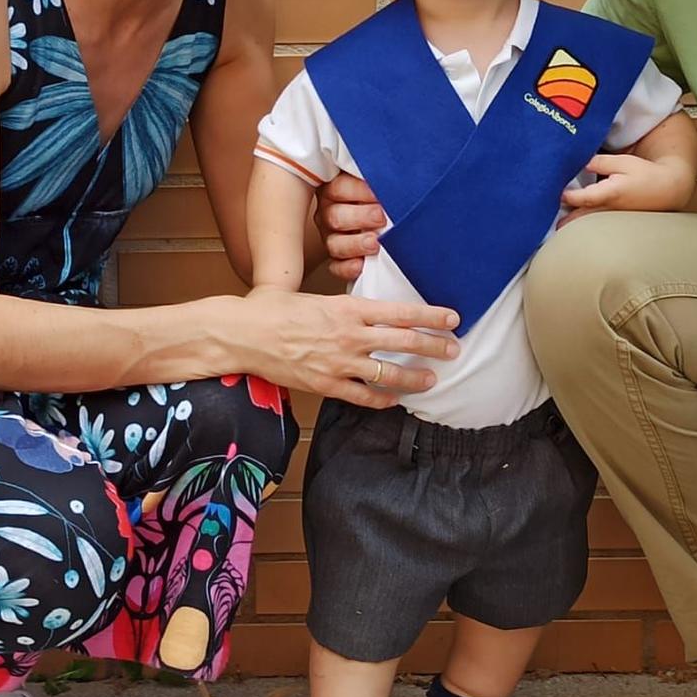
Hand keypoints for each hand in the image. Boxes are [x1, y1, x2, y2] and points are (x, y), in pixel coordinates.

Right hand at [232, 287, 457, 408]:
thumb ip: (337, 302)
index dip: (430, 316)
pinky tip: (395, 400)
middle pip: (402, 342)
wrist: (242, 334)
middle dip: (433, 346)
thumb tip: (355, 303)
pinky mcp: (325, 384)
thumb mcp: (311, 296)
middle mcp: (348, 335)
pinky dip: (382, 400)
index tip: (452, 318)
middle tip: (454, 348)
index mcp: (347, 308)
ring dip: (415, 377)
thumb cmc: (271, 309)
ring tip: (432, 378)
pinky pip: (362, 396)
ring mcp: (338, 362)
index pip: (400, 312)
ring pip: (388, 373)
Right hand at [316, 173, 385, 282]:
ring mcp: (331, 237)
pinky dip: (348, 268)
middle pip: (335, 216)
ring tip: (375, 243)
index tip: (380, 193)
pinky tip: (361, 265)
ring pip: (335, 244)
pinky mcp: (338, 259)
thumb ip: (380, 179)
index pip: (340, 188)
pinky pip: (336, 267)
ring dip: (356, 244)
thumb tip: (401, 178)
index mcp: (335, 189)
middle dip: (361, 217)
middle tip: (381, 217)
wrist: (379, 215)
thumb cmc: (379, 195)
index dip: (360, 191)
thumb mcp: (376, 182)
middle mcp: (329, 213)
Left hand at [560, 153, 695, 219]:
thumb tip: (580, 162)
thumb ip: (600, 162)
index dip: (567, 197)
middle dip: (561, 218)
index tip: (552, 192)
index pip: (583, 198)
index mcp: (610, 193)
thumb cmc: (644, 174)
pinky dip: (578, 223)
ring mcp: (610, 218)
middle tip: (541, 216)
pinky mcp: (612, 221)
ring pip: (584, 224)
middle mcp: (608, 209)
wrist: (666, 190)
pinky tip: (566, 222)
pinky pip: (591, 224)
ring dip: (568, 223)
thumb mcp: (623, 162)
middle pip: (579, 218)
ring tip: (549, 223)